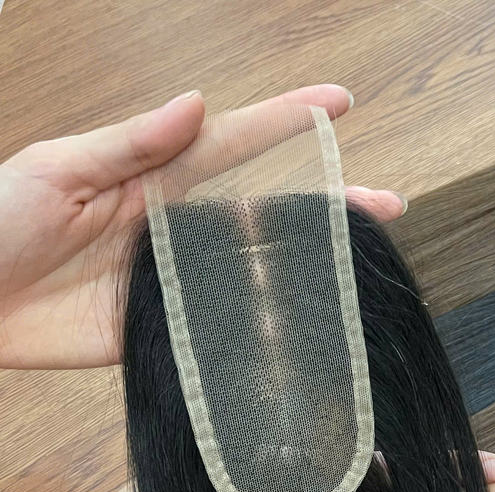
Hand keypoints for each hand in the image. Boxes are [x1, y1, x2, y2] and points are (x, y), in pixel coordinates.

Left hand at [0, 85, 405, 368]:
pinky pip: (220, 330)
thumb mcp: (57, 167)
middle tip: (386, 204)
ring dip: (310, 269)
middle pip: (265, 212)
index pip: (235, 142)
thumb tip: (197, 105)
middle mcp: (175, 228)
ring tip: (362, 267)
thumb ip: (131, 143)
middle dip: (327, 206)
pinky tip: (305, 328)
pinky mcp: (160, 332)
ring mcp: (173, 282)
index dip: (288, 121)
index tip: (339, 105)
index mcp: (152, 176)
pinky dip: (264, 330)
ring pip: (255, 272)